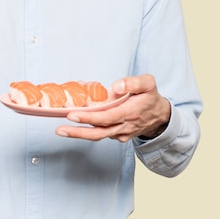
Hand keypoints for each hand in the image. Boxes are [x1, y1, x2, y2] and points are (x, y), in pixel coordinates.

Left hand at [55, 74, 170, 141]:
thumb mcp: (148, 83)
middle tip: (59, 129)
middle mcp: (123, 126)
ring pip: (98, 135)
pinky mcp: (117, 136)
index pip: (106, 117)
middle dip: (78, 131)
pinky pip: (101, 133)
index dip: (89, 118)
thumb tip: (116, 86)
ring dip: (79, 134)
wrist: (159, 116)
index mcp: (129, 112)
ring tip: (61, 130)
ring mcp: (120, 133)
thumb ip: (133, 83)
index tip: (72, 115)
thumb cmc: (150, 97)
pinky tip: (75, 124)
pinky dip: (88, 130)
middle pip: (98, 132)